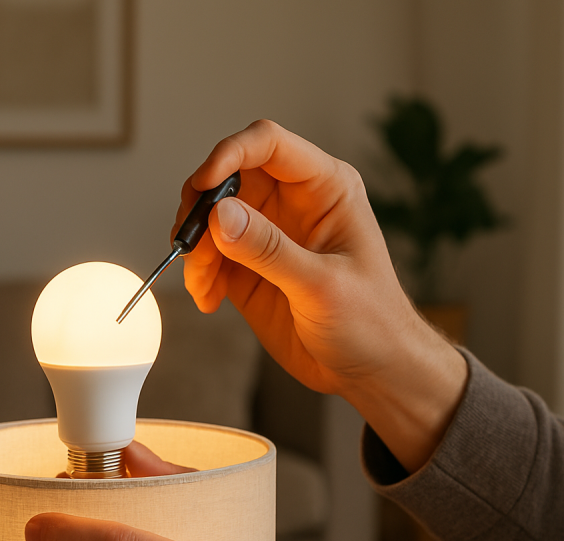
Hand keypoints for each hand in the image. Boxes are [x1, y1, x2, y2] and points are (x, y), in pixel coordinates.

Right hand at [177, 120, 466, 472]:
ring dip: (196, 246)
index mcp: (325, 188)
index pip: (268, 144)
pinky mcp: (249, 267)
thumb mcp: (322, 286)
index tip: (203, 185)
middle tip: (191, 242)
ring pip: (211, 216)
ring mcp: (268, 234)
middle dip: (202, 206)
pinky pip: (209, 255)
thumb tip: (221, 215)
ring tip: (203, 284)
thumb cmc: (372, 323)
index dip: (229, 155)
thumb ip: (270, 250)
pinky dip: (198, 273)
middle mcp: (293, 203)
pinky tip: (208, 298)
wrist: (372, 371)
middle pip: (229, 177)